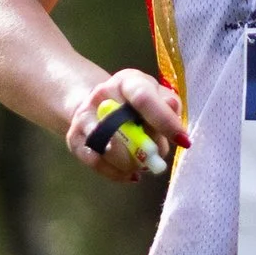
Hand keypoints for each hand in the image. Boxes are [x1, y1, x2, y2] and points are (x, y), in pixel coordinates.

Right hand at [65, 69, 188, 180]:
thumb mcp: (156, 96)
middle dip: (146, 149)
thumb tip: (172, 108)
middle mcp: (101, 95)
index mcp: (127, 81)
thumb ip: (167, 103)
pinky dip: (116, 173)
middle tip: (156, 158)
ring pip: (109, 149)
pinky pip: (96, 162)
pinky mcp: (74, 138)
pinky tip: (128, 173)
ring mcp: (84, 116)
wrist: (98, 105)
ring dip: (131, 163)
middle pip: (124, 127)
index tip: (182, 141)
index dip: (164, 120)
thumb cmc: (136, 103)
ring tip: (142, 165)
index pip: (143, 98)